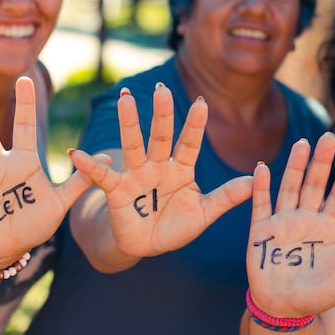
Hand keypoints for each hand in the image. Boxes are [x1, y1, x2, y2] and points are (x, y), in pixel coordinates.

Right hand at [69, 83, 252, 257]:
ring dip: (129, 124)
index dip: (195, 125)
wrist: (146, 245)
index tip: (201, 103)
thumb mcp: (205, 214)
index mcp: (181, 169)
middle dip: (161, 114)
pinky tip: (77, 154)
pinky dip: (91, 166)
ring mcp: (136, 175)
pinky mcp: (117, 190)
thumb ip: (227, 197)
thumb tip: (256, 178)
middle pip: (160, 136)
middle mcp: (158, 166)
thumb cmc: (176, 225)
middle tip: (162, 89)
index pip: (190, 143)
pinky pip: (103, 177)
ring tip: (125, 100)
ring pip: (133, 146)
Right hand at [245, 133, 334, 318]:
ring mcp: (283, 223)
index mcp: (327, 229)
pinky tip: (261, 167)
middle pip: (315, 185)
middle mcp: (306, 220)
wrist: (283, 310)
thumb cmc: (315, 297)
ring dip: (294, 166)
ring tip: (301, 143)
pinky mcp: (261, 231)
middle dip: (321, 162)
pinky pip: (261, 205)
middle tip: (328, 136)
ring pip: (290, 188)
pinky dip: (261, 187)